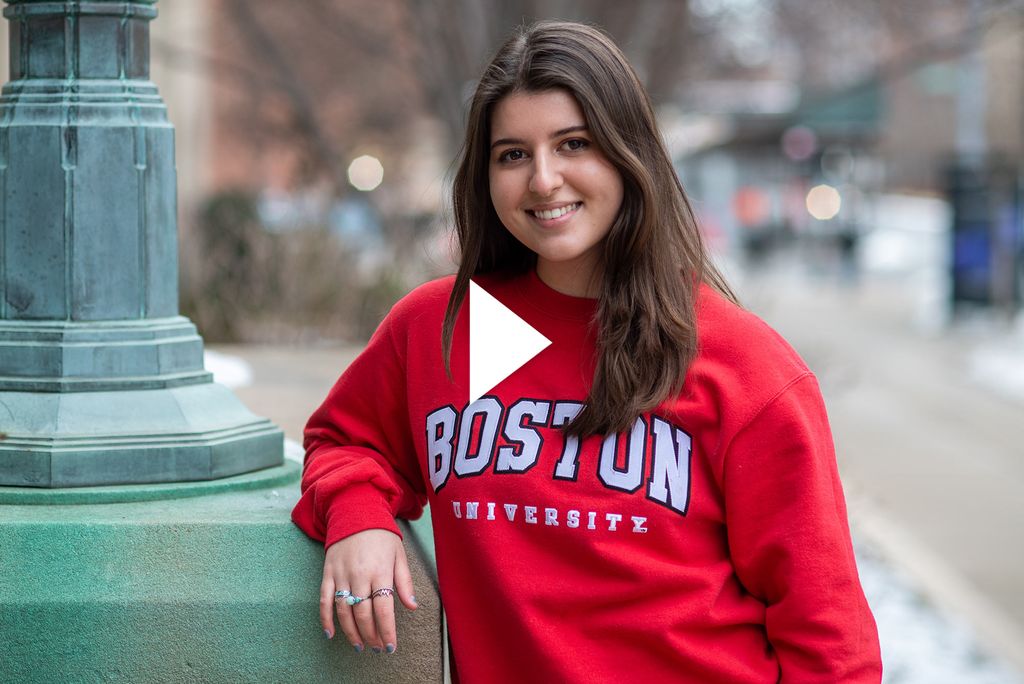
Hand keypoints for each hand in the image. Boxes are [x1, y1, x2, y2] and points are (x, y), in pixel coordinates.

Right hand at [320, 529, 417, 652]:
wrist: (356, 512)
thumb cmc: (382, 535)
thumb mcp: (399, 555)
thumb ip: (405, 582)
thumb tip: (412, 606)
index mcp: (380, 571)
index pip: (384, 608)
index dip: (387, 630)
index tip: (390, 646)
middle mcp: (360, 574)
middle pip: (363, 613)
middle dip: (371, 635)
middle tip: (376, 648)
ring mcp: (341, 574)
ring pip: (344, 610)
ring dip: (351, 632)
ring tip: (360, 645)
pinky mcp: (328, 573)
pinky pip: (324, 600)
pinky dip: (325, 619)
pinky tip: (331, 633)